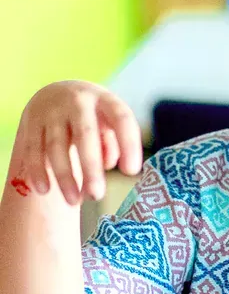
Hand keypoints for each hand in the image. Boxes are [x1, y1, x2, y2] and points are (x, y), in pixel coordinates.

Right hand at [17, 81, 142, 205]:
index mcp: (105, 100)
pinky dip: (38, 171)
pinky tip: (44, 190)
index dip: (128, 144)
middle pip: (85, 134)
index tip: (131, 172)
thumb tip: (109, 164)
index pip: (121, 118)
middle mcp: (78, 102)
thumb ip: (113, 142)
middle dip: (91, 167)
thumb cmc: (93, 116)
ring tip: (73, 201)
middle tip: (97, 195)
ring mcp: (52, 111)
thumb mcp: (108, 121)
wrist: (56, 92)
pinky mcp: (32, 122)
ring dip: (64, 176)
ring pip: (56, 146)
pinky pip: (32, 149)